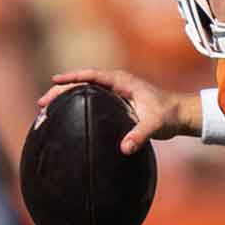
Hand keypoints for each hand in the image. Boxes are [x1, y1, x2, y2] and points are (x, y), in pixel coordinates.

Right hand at [37, 69, 199, 153]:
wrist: (181, 115)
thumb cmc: (169, 115)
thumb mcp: (155, 124)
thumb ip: (140, 135)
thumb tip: (125, 148)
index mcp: (122, 81)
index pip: (92, 75)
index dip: (73, 77)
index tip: (55, 81)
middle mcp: (117, 84)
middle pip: (83, 82)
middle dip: (62, 89)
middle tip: (43, 102)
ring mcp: (116, 92)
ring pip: (85, 90)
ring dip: (67, 96)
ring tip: (46, 108)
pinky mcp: (117, 102)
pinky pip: (92, 99)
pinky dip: (77, 104)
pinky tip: (66, 115)